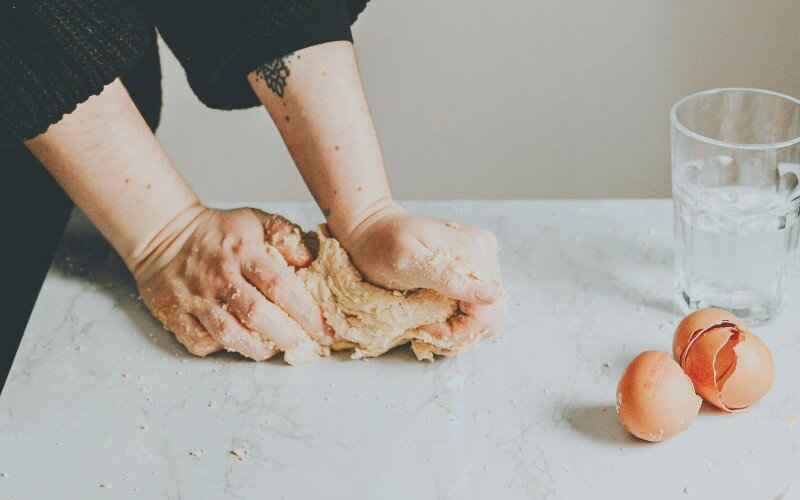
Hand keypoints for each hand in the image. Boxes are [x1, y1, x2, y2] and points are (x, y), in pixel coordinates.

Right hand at [131, 205, 332, 363]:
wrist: (164, 232)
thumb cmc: (219, 231)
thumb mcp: (255, 219)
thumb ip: (286, 234)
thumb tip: (308, 259)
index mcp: (243, 251)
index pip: (279, 285)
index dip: (306, 312)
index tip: (324, 330)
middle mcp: (219, 275)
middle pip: (256, 314)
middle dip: (285, 336)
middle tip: (302, 346)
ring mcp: (194, 296)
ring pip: (228, 334)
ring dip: (256, 349)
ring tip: (273, 350)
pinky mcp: (173, 312)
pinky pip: (200, 341)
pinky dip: (220, 349)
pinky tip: (236, 344)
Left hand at [333, 199, 504, 343]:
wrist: (373, 230)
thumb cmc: (382, 244)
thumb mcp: (407, 260)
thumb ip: (447, 276)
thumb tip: (491, 295)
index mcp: (474, 250)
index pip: (487, 309)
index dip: (459, 329)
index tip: (426, 328)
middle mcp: (485, 253)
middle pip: (491, 313)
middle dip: (460, 331)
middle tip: (427, 329)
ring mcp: (482, 261)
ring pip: (488, 314)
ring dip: (461, 328)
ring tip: (431, 324)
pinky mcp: (474, 270)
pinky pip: (479, 307)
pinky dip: (460, 320)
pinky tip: (437, 316)